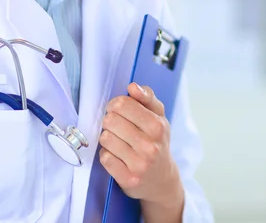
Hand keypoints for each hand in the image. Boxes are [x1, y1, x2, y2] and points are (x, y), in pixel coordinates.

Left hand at [99, 83, 183, 209]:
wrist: (162, 179)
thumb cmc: (157, 141)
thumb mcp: (159, 116)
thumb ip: (147, 97)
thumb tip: (132, 86)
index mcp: (157, 126)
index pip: (123, 104)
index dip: (115, 105)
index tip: (117, 109)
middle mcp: (150, 145)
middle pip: (111, 120)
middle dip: (110, 121)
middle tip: (116, 126)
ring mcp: (139, 164)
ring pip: (105, 138)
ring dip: (108, 138)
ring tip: (117, 141)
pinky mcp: (128, 179)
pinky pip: (104, 157)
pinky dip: (107, 155)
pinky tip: (116, 156)